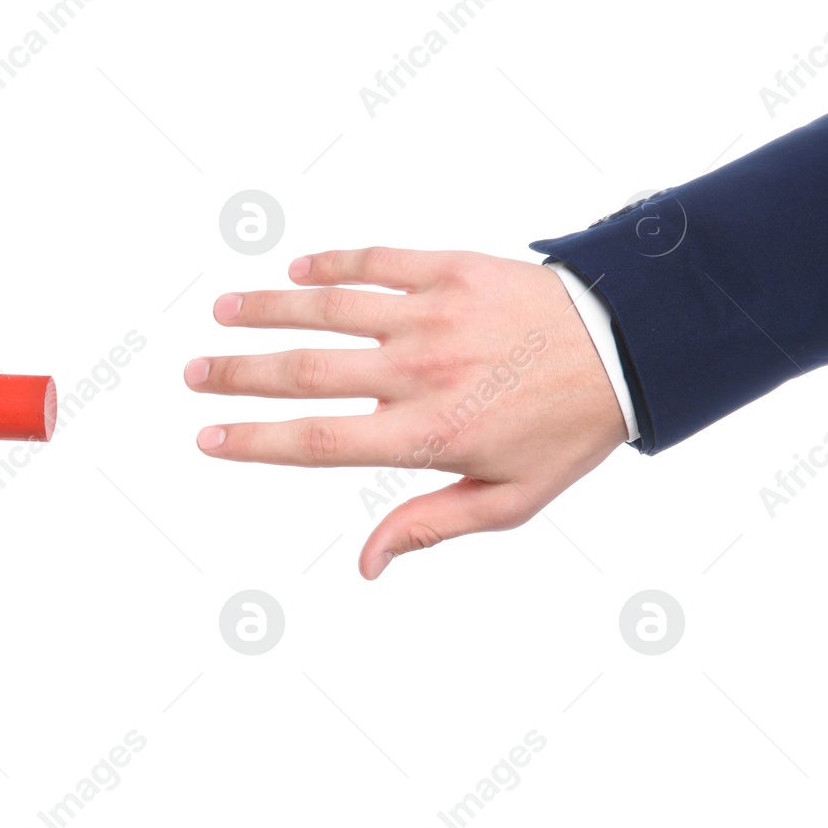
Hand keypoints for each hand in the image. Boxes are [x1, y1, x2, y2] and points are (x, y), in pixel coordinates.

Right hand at [186, 247, 625, 579]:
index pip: (316, 441)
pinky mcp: (452, 269)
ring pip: (328, 309)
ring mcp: (433, 314)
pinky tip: (297, 269)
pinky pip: (376, 262)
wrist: (633, 343)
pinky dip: (331, 264)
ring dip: (267, 308)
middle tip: (193, 372)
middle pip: (303, 372)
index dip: (253, 441)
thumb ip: (430, 526)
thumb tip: (365, 565)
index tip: (207, 437)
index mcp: (428, 433)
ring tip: (223, 311)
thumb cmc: (567, 430)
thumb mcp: (510, 501)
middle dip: (237, 373)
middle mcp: (420, 371)